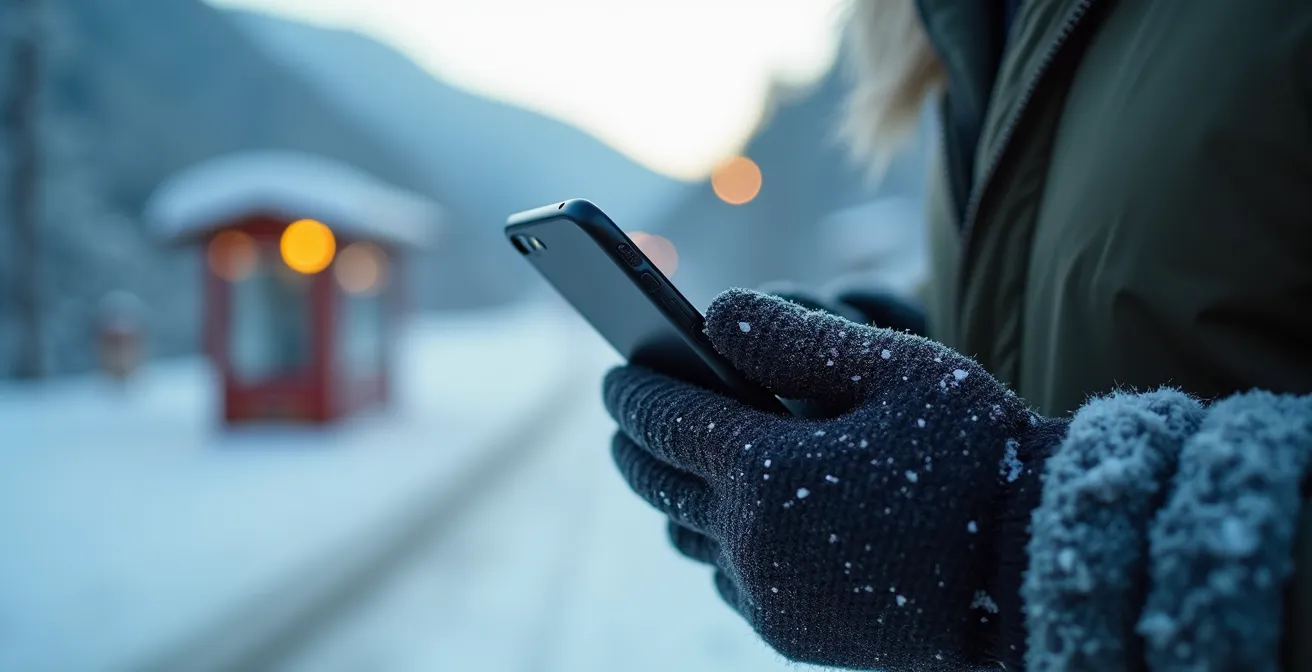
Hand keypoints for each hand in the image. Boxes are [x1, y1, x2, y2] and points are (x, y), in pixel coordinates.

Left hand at [604, 289, 1066, 668]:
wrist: (1036, 575)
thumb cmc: (977, 455)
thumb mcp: (895, 368)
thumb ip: (793, 336)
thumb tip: (710, 314)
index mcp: (767, 471)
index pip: (663, 419)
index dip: (632, 389)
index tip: (614, 369)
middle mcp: (751, 541)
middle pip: (657, 483)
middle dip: (633, 441)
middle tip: (625, 412)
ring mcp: (769, 596)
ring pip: (686, 536)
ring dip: (669, 492)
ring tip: (671, 459)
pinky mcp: (793, 632)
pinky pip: (726, 579)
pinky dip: (715, 541)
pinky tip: (733, 516)